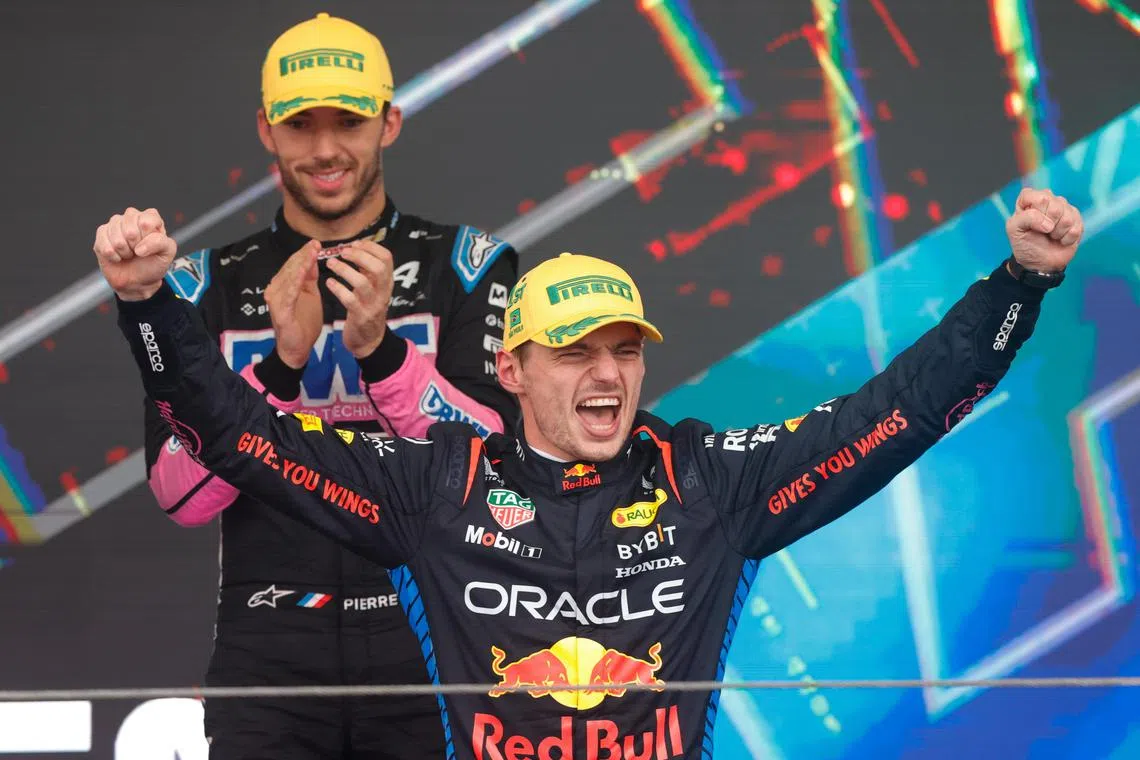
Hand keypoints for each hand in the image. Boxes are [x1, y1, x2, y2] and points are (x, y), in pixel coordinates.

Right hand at [93, 208, 176, 300]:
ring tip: (129, 254)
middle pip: (130, 229)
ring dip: (124, 251)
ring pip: (116, 236)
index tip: (151, 246)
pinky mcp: (102, 233)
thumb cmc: (153, 264)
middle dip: (135, 246)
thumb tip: (139, 247)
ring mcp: (115, 224)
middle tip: (138, 251)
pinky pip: (103, 243)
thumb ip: (160, 242)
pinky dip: (112, 255)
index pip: (146, 221)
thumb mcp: (167, 253)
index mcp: (150, 217)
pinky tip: (118, 257)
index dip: (148, 238)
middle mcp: (132, 217)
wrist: (138, 280)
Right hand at [265, 241, 322, 368]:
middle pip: (290, 268)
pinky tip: (305, 270)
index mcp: (284, 286)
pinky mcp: (280, 311)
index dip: (304, 254)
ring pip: (289, 277)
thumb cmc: (303, 322)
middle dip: (303, 255)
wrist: (297, 348)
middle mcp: (276, 290)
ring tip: (312, 252)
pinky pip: (289, 293)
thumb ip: (309, 279)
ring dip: (301, 263)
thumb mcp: (310, 296)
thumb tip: (312, 261)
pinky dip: (297, 280)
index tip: (316, 243)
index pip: (294, 265)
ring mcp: (276, 300)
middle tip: (315, 244)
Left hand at [325, 240, 394, 357]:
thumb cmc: (367, 309)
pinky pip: (349, 300)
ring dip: (344, 270)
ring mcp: (373, 305)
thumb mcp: (373, 288)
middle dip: (359, 255)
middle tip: (342, 252)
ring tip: (330, 264)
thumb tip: (357, 247)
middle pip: (378, 267)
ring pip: (362, 282)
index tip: (354, 244)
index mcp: (387, 282)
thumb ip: (368, 270)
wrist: (369, 341)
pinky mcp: (361, 317)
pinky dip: (337, 289)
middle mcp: (383, 292)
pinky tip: (329, 283)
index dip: (370, 246)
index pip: (387, 257)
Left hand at [1005, 188, 1082, 272]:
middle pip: (1056, 206)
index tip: (1032, 225)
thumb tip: (1049, 223)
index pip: (1039, 197)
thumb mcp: (1014, 230)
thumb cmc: (1025, 243)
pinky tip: (1061, 239)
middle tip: (1043, 231)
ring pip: (1067, 217)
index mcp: (1029, 199)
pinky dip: (1067, 238)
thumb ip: (1026, 218)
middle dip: (1049, 224)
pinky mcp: (1076, 218)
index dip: (1038, 213)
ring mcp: (1064, 208)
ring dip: (1058, 233)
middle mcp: (1048, 200)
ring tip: (1051, 235)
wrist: (1040, 261)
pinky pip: (1076, 227)